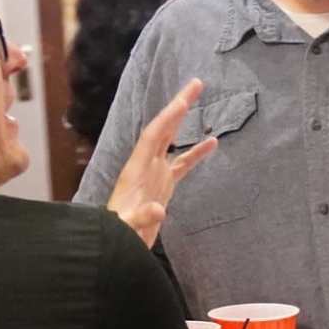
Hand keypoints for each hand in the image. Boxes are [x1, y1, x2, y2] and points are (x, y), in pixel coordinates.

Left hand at [107, 78, 215, 246]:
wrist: (116, 244)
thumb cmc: (120, 234)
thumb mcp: (129, 227)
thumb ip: (141, 217)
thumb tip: (158, 209)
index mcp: (137, 169)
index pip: (154, 136)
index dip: (168, 118)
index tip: (184, 100)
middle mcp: (146, 165)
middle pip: (164, 128)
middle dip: (178, 106)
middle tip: (196, 84)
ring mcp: (155, 174)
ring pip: (172, 140)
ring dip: (184, 120)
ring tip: (199, 99)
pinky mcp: (163, 186)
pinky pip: (182, 164)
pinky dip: (196, 153)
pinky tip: (212, 143)